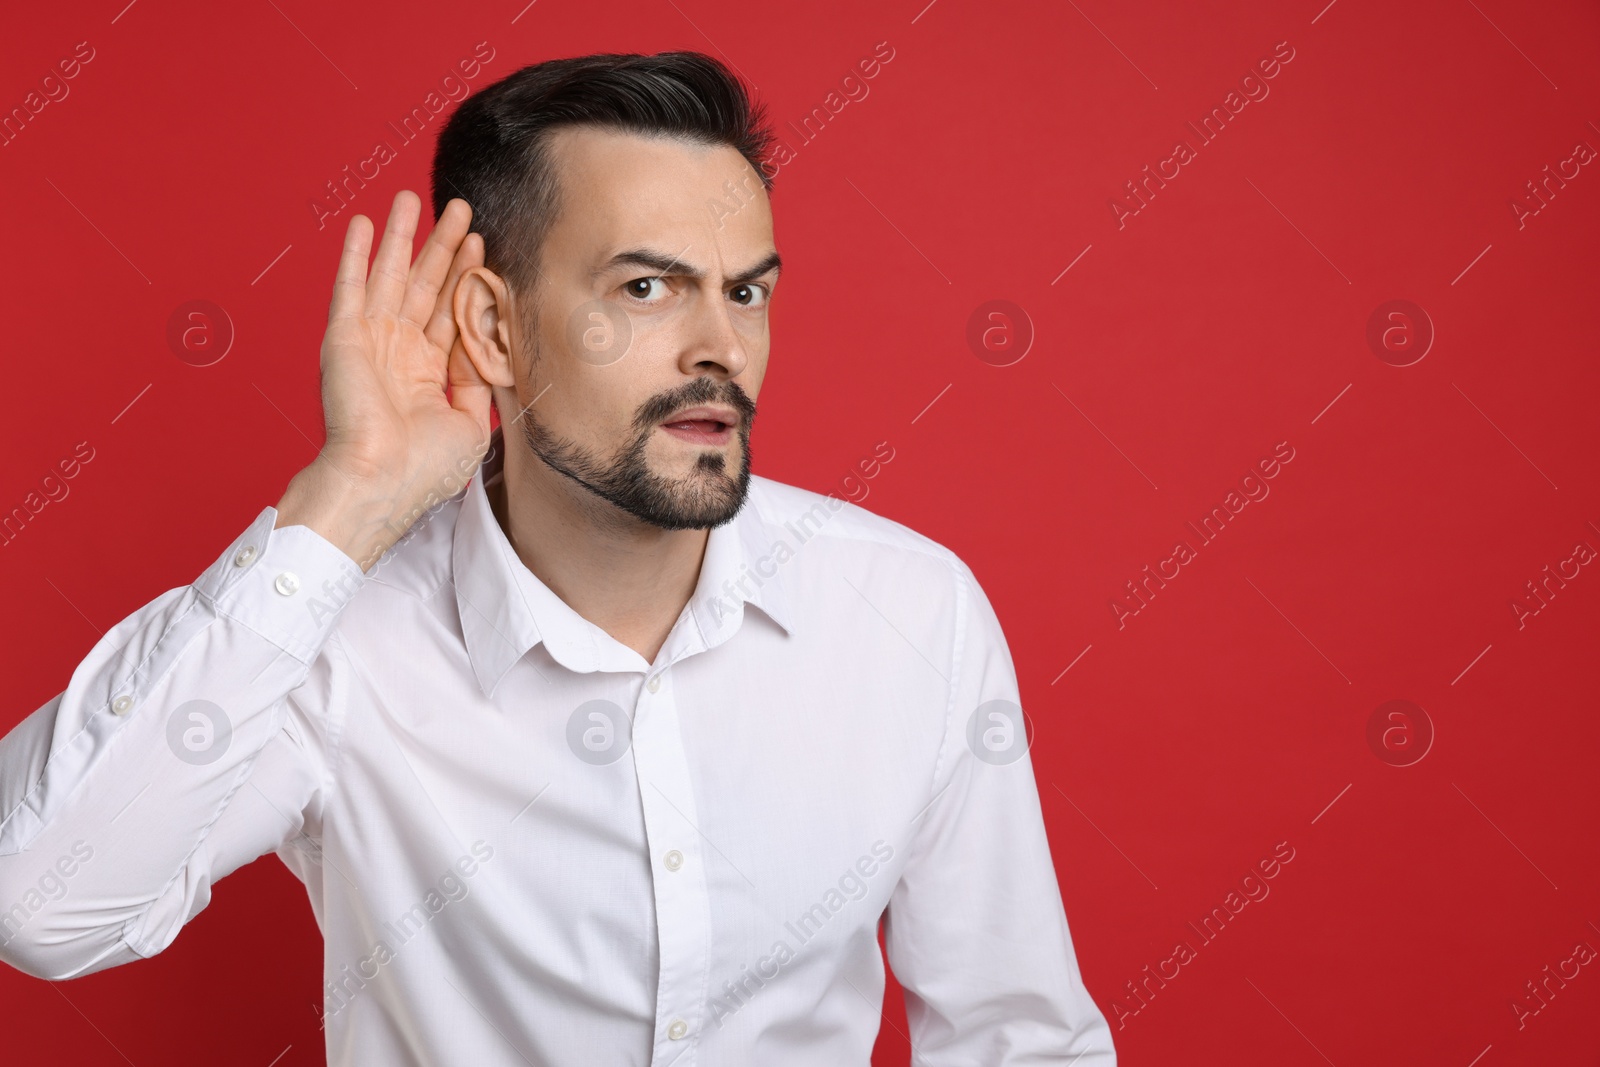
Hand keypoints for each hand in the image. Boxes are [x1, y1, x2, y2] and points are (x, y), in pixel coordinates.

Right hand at [276, 190, 493, 570]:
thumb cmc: (423, 469)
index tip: (483, 244)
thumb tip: (491, 348)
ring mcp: (370, 343)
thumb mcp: (470, 423)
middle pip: (425, 285)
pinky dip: (354, 254)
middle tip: (460, 208)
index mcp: (426, 374)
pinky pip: (350, 286)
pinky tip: (363, 224)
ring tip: (413, 198)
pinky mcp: (344, 338)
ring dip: (402, 236)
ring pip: (391, 275)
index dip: (467, 277)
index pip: (450, 313)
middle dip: (443, 245)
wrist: (381, 483)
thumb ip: (480, 381)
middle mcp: (398, 353)